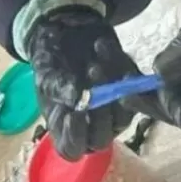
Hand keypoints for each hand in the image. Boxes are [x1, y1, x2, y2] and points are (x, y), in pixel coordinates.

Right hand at [27, 8, 139, 160]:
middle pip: (102, 137)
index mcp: (67, 130)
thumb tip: (76, 97)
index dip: (74, 136)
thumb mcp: (46, 74)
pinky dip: (121, 67)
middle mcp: (93, 128)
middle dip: (99, 114)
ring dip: (111, 92)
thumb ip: (57, 88)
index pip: (72, 148)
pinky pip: (135, 89)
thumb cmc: (50, 61)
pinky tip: (104, 48)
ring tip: (94, 65)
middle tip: (87, 89)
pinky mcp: (131, 92)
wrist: (65, 33)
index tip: (73, 113)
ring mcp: (114, 113)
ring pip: (122, 116)